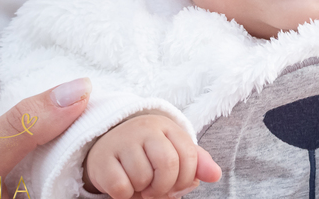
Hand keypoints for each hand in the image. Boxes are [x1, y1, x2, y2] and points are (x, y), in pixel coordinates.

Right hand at [84, 114, 219, 198]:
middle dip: (165, 186)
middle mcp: (145, 129)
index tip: (176, 183)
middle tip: (156, 188)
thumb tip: (216, 175)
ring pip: (143, 177)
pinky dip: (125, 194)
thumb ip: (198, 163)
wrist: (108, 145)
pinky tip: (124, 183)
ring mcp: (122, 141)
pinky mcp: (102, 158)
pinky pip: (121, 187)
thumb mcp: (175, 152)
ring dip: (143, 190)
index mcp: (168, 127)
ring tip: (138, 182)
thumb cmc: (148, 153)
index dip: (185, 178)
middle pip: (168, 165)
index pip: (189, 156)